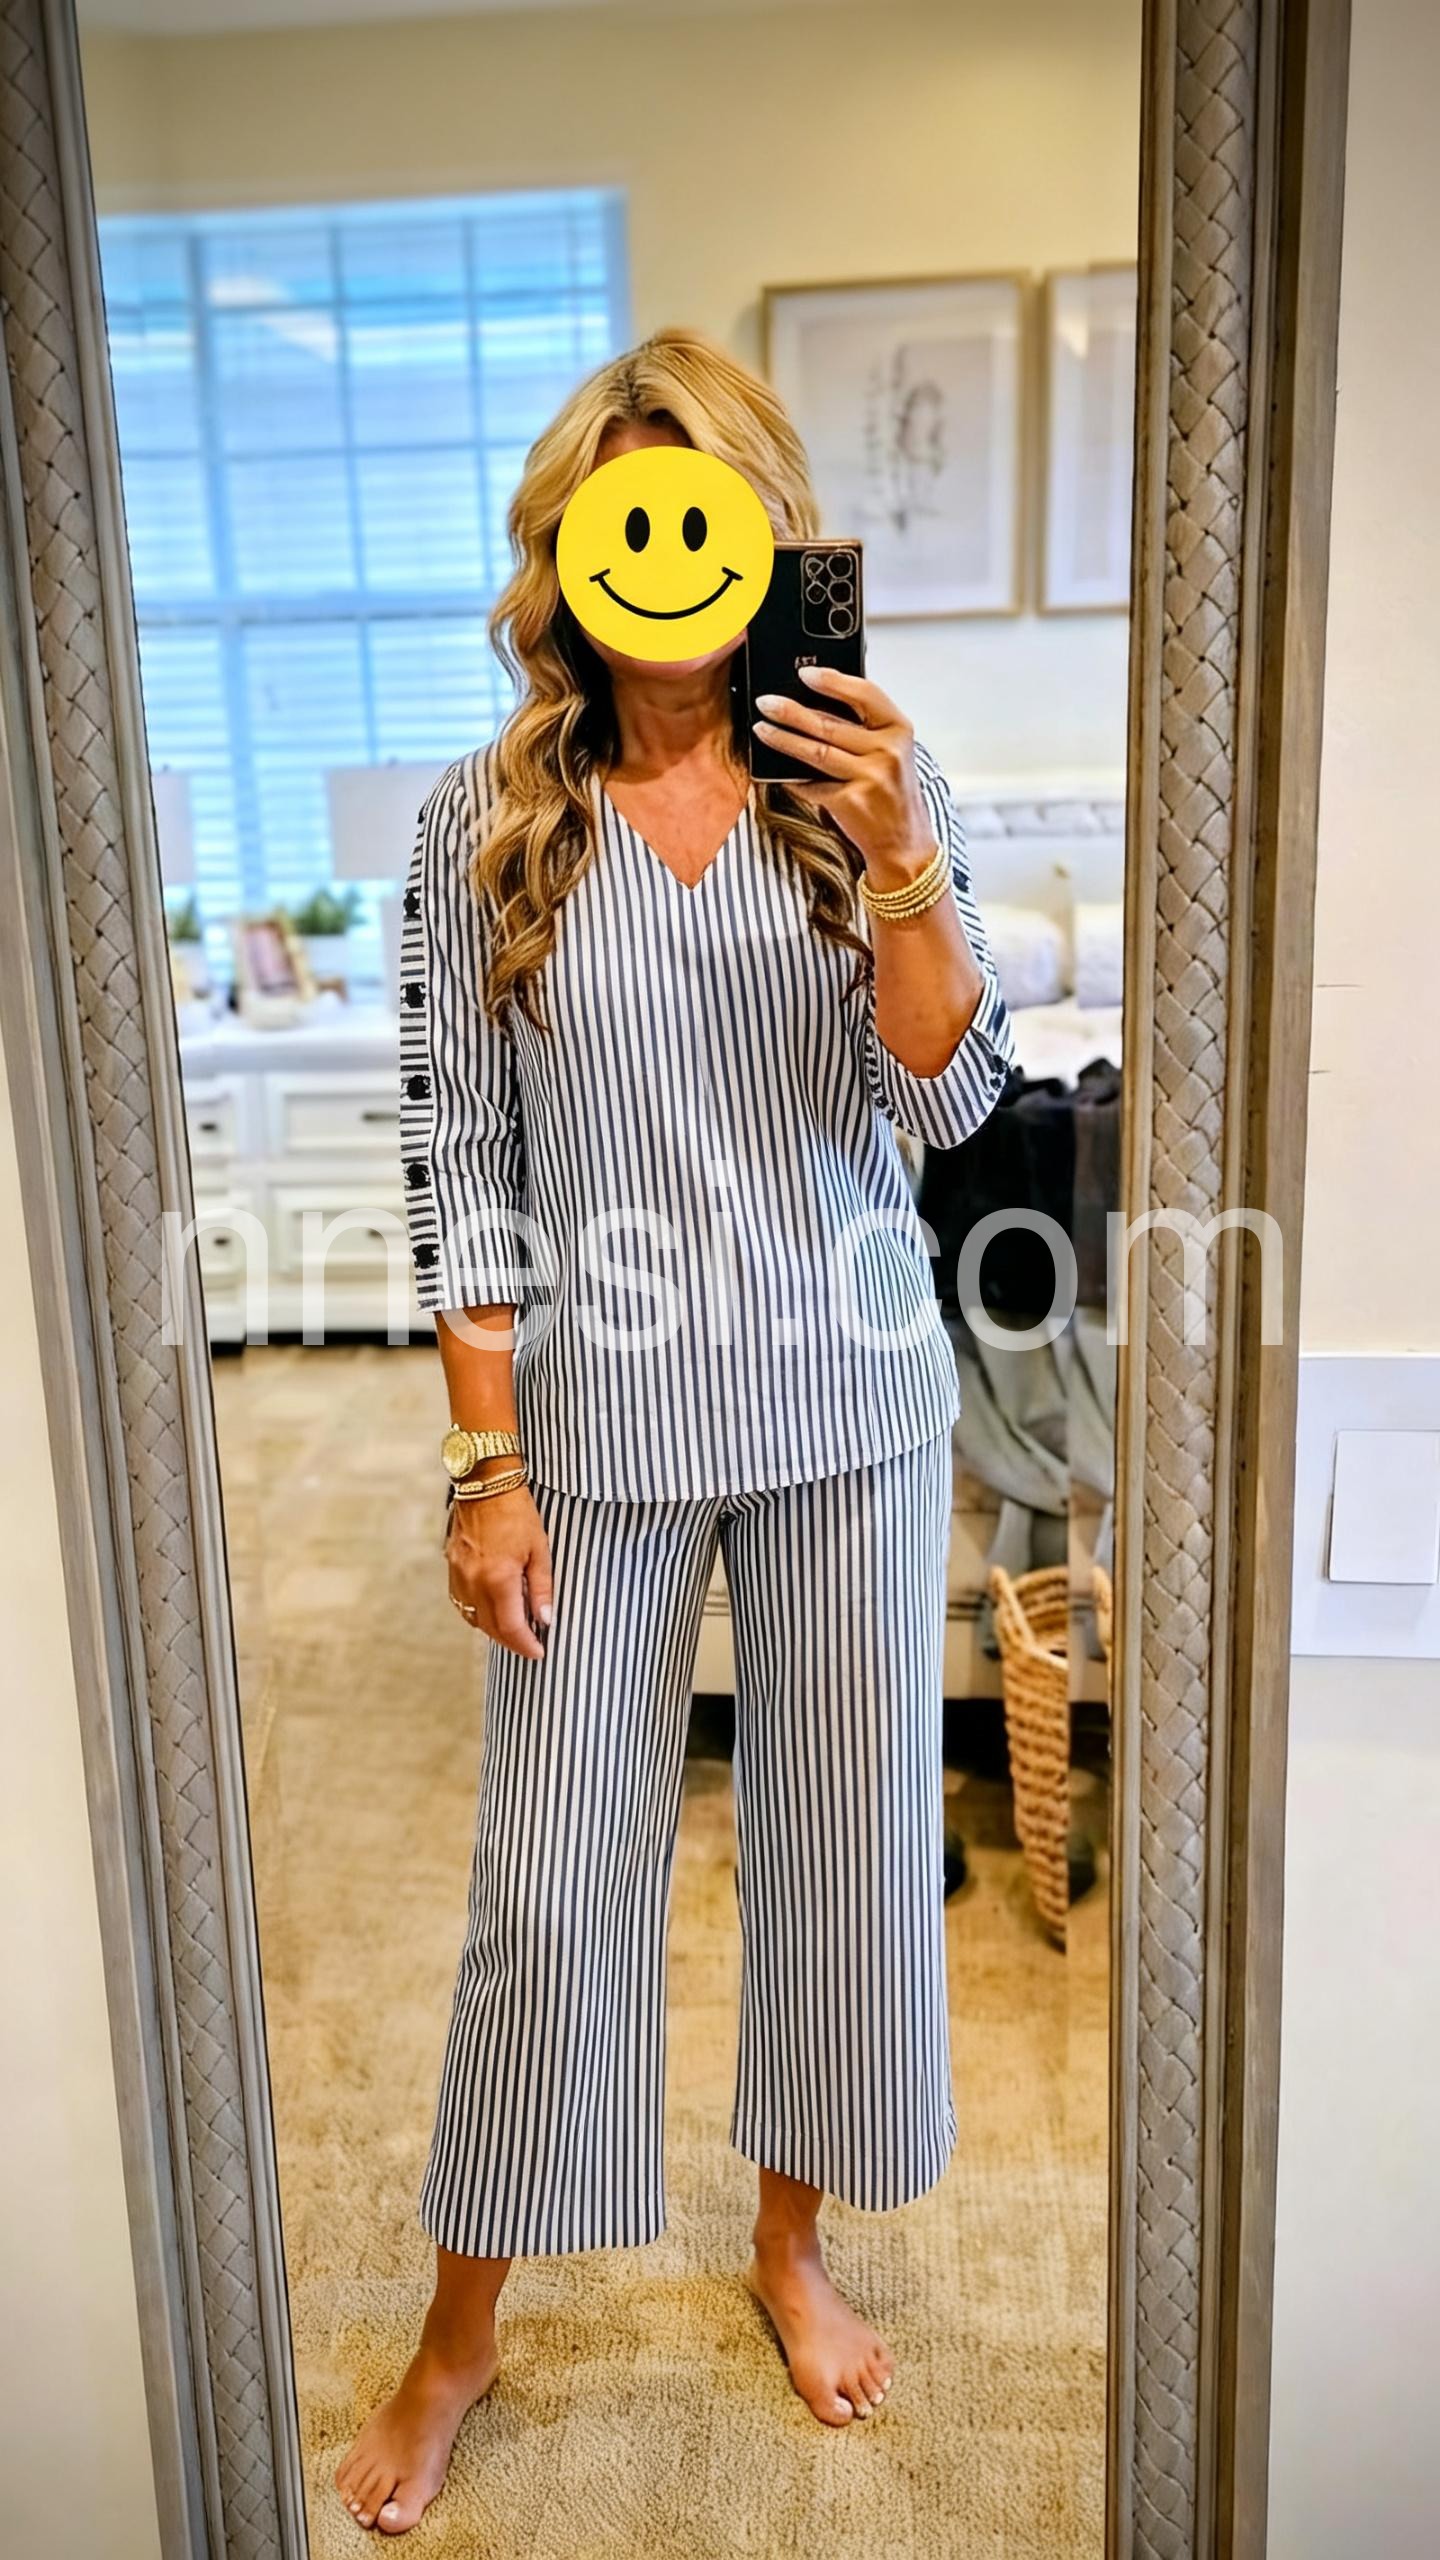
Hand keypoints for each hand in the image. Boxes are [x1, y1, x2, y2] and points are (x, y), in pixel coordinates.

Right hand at [446, 1480, 552, 1660]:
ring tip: (514, 1628)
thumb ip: (541, 1588)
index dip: (526, 1644)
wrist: (485, 1484)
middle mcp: (473, 1581)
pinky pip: (462, 1602)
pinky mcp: (451, 1567)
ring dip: (493, 1629)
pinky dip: (477, 1612)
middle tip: (530, 1644)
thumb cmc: (516, 1513)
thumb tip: (545, 1619)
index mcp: (498, 1578)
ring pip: (473, 1618)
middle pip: (491, 1628)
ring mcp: (458, 1575)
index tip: (539, 1652)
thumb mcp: (539, 1550)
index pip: (511, 1627)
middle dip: (511, 1641)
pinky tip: (492, 1609)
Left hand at [752, 668, 932, 880]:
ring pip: (815, 751)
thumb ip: (865, 726)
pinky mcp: (852, 801)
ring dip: (782, 739)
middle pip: (830, 723)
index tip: (804, 674)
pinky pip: (812, 783)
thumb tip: (816, 700)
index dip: (832, 680)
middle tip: (765, 702)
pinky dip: (792, 778)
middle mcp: (888, 751)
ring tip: (761, 729)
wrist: (903, 843)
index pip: (864, 693)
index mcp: (899, 729)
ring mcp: (871, 777)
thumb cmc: (891, 793)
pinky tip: (776, 771)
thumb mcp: (891, 752)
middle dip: (791, 711)